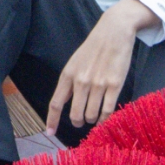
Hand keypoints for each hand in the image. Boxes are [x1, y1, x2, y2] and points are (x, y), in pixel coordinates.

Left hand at [44, 0, 153, 133]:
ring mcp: (98, 84)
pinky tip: (104, 118)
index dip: (52, 121)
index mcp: (68, 75)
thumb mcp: (75, 63)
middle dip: (77, 122)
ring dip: (92, 120)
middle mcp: (81, 81)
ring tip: (94, 116)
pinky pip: (107, 110)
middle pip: (75, 114)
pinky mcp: (115, 84)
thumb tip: (65, 104)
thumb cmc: (94, 48)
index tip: (50, 133)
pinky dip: (104, 118)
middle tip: (80, 121)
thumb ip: (70, 82)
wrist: (113, 32)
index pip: (56, 103)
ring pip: (91, 115)